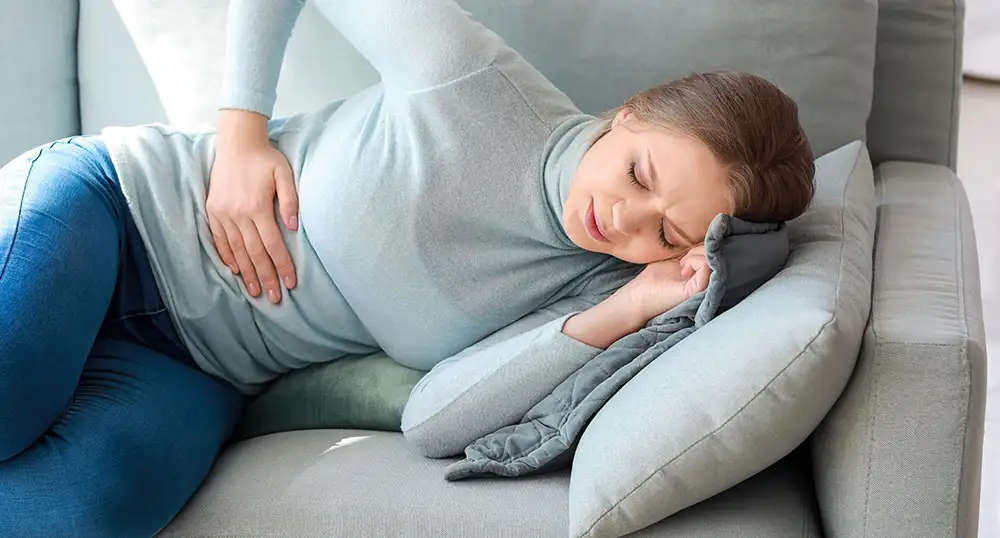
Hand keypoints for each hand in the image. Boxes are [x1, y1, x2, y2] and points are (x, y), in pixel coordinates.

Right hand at [207, 109, 297, 302]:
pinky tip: (236, 271)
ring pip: (236, 251)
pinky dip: (227, 257)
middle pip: (255, 253)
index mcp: (257, 206)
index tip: (291, 283)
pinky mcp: (213, 211)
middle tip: (275, 298)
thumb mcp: (284, 173)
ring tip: (256, 292)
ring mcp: (223, 214)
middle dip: (266, 277)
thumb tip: (294, 226)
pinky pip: (220, 239)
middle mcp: (238, 214)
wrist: (236, 143)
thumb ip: (291, 200)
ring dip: (247, 273)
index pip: (273, 245)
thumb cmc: (265, 158)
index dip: (282, 265)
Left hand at [562, 245, 709, 348]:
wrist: (638, 297)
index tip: (688, 250)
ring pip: (712, 259)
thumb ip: (687, 250)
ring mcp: (703, 285)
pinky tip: (684, 271)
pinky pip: (706, 268)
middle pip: (716, 252)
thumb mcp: (674, 259)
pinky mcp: (696, 290)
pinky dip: (696, 262)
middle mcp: (706, 278)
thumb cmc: (653, 279)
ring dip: (695, 256)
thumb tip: (698, 235)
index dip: (706, 243)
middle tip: (682, 261)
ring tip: (682, 267)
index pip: (715, 250)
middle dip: (700, 249)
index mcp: (702, 271)